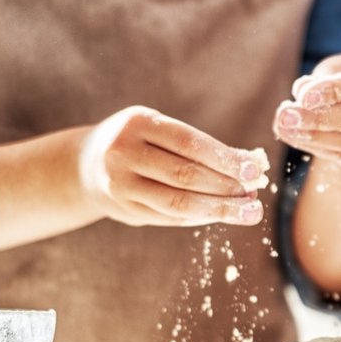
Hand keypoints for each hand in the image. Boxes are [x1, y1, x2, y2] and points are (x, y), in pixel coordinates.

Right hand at [78, 106, 269, 226]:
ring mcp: (120, 184)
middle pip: (185, 176)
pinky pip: (170, 218)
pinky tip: (220, 215)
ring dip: (218, 209)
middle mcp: (123, 153)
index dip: (225, 158)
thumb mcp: (161, 130)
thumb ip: (200, 148)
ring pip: (178, 203)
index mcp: (138, 123)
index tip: (254, 170)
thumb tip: (252, 165)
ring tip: (248, 211)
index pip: (189, 143)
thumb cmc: (141, 142)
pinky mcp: (124, 210)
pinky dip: (200, 218)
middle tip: (255, 196)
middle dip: (226, 188)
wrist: (85, 164)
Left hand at [273, 47, 340, 170]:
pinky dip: (322, 149)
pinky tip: (299, 139)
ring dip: (317, 137)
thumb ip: (322, 78)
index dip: (334, 91)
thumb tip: (300, 93)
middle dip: (320, 118)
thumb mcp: (340, 66)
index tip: (302, 95)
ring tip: (285, 128)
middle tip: (287, 116)